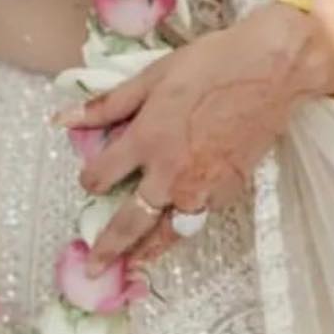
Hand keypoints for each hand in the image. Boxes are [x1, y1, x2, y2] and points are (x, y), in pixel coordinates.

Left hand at [62, 4, 333, 271]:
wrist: (272, 71)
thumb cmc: (210, 64)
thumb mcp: (152, 76)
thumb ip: (108, 105)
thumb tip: (61, 119)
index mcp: (146, 140)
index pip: (102, 175)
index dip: (91, 179)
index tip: (90, 180)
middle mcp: (169, 173)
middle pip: (130, 222)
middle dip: (108, 247)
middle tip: (94, 269)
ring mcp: (202, 187)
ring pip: (167, 231)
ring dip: (147, 251)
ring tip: (133, 267)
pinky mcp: (229, 191)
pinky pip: (198, 218)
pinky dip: (182, 229)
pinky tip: (175, 231)